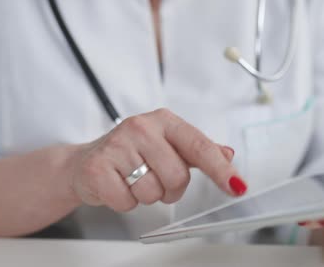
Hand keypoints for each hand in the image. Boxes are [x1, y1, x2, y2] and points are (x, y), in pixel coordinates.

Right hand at [68, 108, 246, 211]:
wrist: (86, 162)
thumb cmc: (132, 153)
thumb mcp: (168, 145)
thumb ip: (199, 150)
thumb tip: (228, 154)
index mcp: (164, 121)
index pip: (200, 146)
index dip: (220, 169)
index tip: (237, 185)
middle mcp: (141, 127)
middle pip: (178, 177)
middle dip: (169, 188)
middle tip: (154, 177)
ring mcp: (118, 146)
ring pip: (153, 193)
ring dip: (147, 196)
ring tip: (133, 180)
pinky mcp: (97, 167)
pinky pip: (127, 202)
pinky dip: (125, 202)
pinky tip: (118, 185)